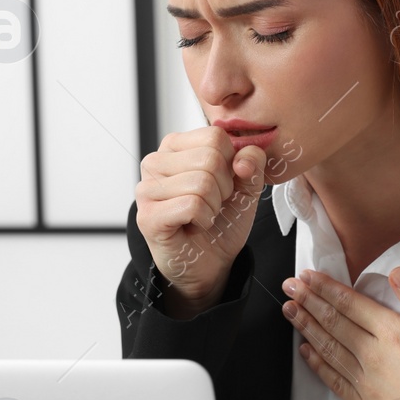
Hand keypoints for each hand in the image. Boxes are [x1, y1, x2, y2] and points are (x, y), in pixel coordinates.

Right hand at [134, 127, 267, 303]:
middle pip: (210, 158)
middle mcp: (155, 162)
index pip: (216, 136)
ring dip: (213, 207)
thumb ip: (252, 164)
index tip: (222, 186)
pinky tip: (192, 226)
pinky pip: (192, 205)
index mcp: (175, 146)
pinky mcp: (147, 216)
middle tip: (211, 205)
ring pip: (202, 183)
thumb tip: (244, 158)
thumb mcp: (246, 188)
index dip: (231, 164)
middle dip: (224, 188)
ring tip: (201, 216)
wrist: (210, 264)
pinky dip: (203, 220)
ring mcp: (146, 189)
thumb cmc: (221, 222)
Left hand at [281, 265, 399, 399]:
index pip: (350, 304)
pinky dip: (316, 363)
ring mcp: (365, 383)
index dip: (326, 287)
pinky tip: (306, 351)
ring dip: (306, 327)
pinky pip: (333, 380)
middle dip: (308, 301)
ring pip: (327, 348)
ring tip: (289, 311)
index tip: (308, 275)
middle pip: (333, 322)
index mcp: (393, 334)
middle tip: (290, 286)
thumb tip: (397, 273)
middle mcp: (373, 356)